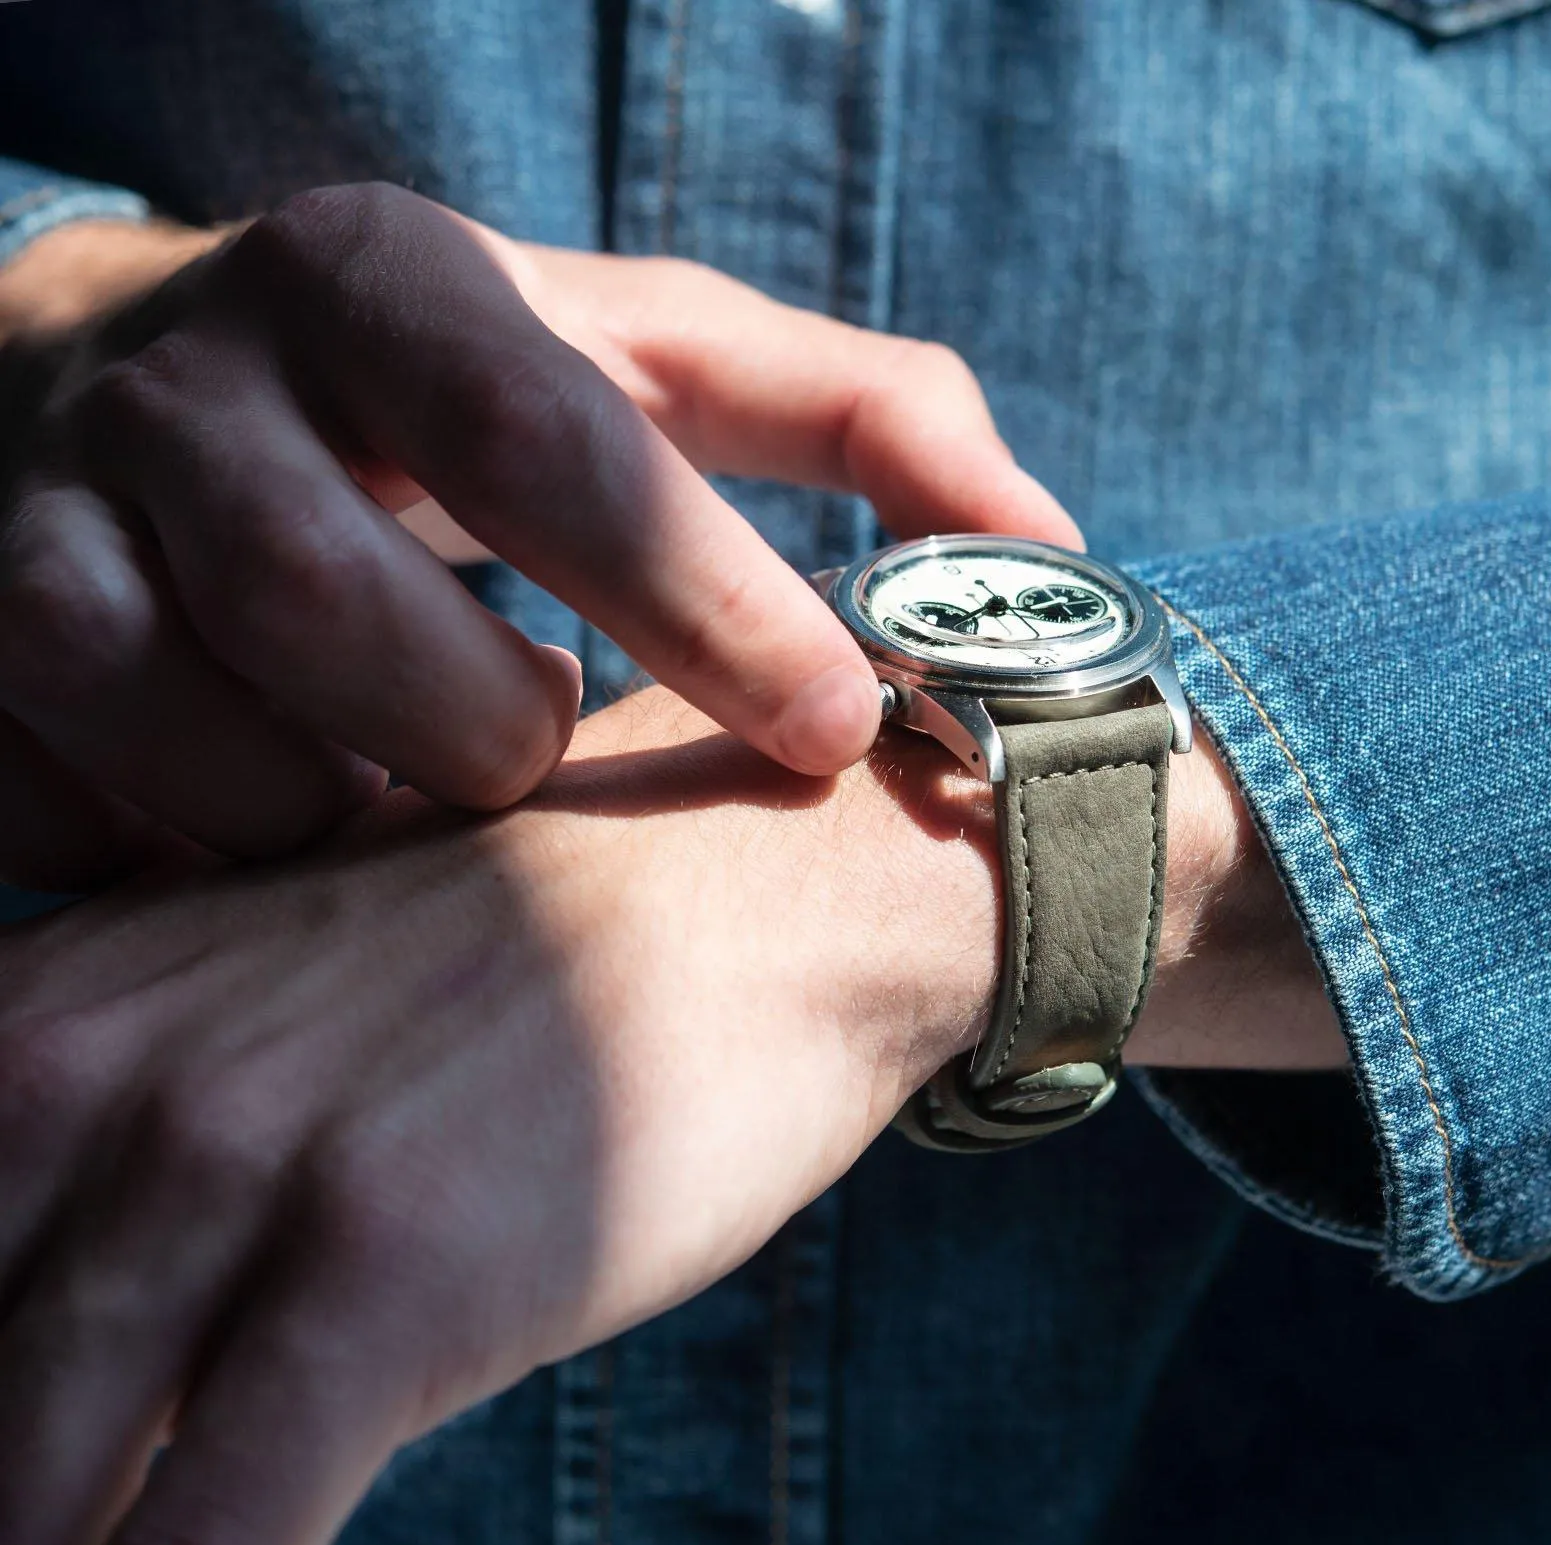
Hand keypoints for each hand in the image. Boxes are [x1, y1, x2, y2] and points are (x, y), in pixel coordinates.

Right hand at [0, 186, 1078, 890]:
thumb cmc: (444, 394)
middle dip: (478, 736)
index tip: (831, 735)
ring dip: (343, 813)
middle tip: (529, 749)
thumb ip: (856, 421)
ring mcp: (43, 520)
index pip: (558, 448)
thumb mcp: (642, 360)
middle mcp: (194, 379)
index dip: (704, 605)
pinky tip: (266, 816)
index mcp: (389, 283)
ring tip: (400, 786)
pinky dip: (208, 856)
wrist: (119, 382)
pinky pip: (91, 828)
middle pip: (345, 616)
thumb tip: (1051, 546)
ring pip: (210, 747)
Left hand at [0, 684, 1341, 1544]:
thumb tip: (48, 1398)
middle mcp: (77, 1072)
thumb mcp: (244, 1024)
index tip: (51, 1489)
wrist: (751, 896)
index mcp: (28, 1019)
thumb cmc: (514, 979)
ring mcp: (231, 1162)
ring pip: (19, 1523)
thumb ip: (99, 1171)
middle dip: (14, 1524)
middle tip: (91, 1544)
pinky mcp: (380, 1270)